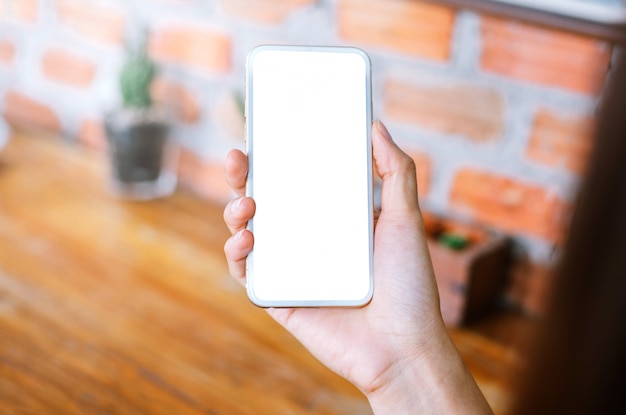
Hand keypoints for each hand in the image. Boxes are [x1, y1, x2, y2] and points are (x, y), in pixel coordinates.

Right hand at [224, 121, 490, 412]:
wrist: (402, 346)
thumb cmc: (409, 286)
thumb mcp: (405, 220)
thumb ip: (396, 172)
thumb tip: (376, 127)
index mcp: (333, 220)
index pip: (298, 181)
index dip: (277, 158)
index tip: (264, 134)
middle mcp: (308, 241)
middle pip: (266, 201)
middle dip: (244, 177)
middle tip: (238, 158)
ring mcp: (291, 268)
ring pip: (248, 233)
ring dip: (235, 212)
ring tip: (246, 203)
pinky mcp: (278, 298)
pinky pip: (246, 273)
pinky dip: (237, 254)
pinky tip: (246, 240)